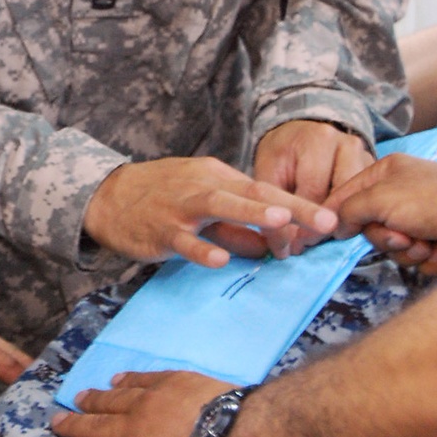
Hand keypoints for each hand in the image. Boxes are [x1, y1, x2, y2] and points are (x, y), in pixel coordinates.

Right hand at [30, 370, 238, 436]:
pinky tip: (116, 380)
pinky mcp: (171, 382)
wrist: (238, 434)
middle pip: (94, 424)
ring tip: (79, 398)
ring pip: (113, 399)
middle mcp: (133, 427)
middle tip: (55, 421)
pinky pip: (140, 380)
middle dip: (72, 425)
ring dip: (94, 400)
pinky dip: (125, 381)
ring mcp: (151, 400)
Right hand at [82, 156, 337, 266]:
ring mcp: (181, 207)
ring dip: (252, 215)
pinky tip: (218, 260)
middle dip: (291, 208)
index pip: (265, 187)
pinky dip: (201, 249)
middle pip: (253, 193)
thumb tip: (270, 246)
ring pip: (221, 207)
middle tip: (324, 222)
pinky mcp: (160, 230)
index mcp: (218, 176)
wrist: (107, 196)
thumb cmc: (162, 199)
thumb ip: (236, 224)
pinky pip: (184, 240)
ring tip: (281, 223)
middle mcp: (204, 186)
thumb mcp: (202, 201)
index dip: (298, 203)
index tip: (328, 219)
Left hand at [253, 120, 372, 253]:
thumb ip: (272, 202)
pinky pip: (367, 198)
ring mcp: (365, 156)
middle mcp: (347, 144)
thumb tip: (283, 244)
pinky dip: (352, 215)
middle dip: (323, 226)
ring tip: (321, 238)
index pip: (314, 189)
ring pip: (359, 200)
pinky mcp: (374, 170)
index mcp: (318, 140)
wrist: (302, 133)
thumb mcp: (268, 170)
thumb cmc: (283, 152)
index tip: (293, 245)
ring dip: (341, 223)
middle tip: (306, 245)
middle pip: (342, 196)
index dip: (302, 221)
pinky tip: (336, 228)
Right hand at [326, 153, 436, 273]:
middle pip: (370, 230)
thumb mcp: (381, 197)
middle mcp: (399, 196)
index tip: (329, 233)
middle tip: (401, 235)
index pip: (346, 196)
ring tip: (427, 241)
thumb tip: (333, 225)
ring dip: (409, 251)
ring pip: (393, 250)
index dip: (337, 217)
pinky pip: (415, 262)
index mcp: (384, 175)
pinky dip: (427, 260)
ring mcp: (419, 220)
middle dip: (386, 239)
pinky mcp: (435, 241)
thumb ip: (349, 210)